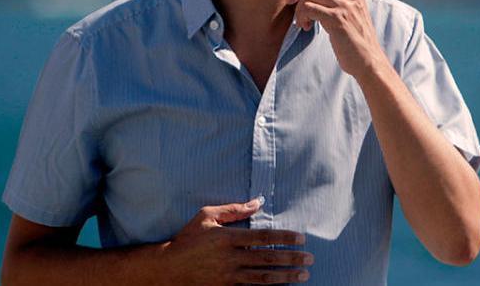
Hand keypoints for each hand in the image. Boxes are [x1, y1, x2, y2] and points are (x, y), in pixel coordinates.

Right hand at [160, 197, 312, 283]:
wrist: (169, 268)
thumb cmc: (188, 238)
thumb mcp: (206, 216)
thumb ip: (233, 209)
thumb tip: (258, 202)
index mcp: (228, 238)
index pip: (263, 238)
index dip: (284, 238)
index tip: (301, 239)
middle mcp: (230, 258)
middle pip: (267, 259)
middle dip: (291, 259)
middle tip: (310, 259)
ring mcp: (228, 276)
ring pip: (263, 278)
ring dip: (286, 277)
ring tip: (303, 275)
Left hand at [287, 0, 385, 78]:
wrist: (369, 62)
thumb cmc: (356, 41)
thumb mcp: (351, 15)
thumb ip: (338, 1)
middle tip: (291, 2)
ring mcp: (345, 6)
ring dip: (299, 8)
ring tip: (301, 22)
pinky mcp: (338, 19)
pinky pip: (309, 8)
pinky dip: (301, 17)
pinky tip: (304, 27)